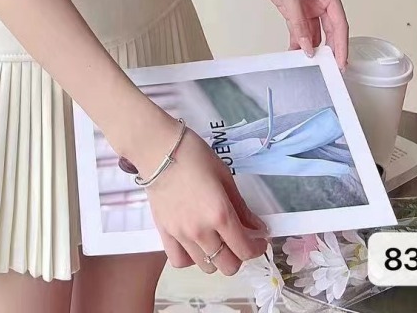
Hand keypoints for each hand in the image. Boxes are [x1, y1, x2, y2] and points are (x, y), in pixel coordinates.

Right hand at [131, 117, 268, 274]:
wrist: (157, 149)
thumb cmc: (194, 155)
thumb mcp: (224, 176)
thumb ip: (241, 207)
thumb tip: (258, 227)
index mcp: (220, 214)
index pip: (245, 250)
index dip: (256, 249)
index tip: (258, 241)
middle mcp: (201, 231)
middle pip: (228, 265)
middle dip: (239, 256)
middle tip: (238, 239)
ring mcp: (181, 235)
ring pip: (206, 266)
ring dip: (216, 258)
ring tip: (216, 240)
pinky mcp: (164, 233)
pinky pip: (179, 261)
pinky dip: (191, 259)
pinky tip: (194, 245)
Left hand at [243, 0, 348, 68]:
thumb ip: (298, 23)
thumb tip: (307, 46)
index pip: (339, 23)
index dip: (341, 44)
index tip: (341, 62)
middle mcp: (321, 1)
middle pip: (330, 30)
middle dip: (330, 49)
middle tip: (330, 68)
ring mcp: (307, 6)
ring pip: (315, 32)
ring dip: (313, 46)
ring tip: (312, 64)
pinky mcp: (294, 9)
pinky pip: (300, 29)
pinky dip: (299, 40)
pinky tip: (297, 52)